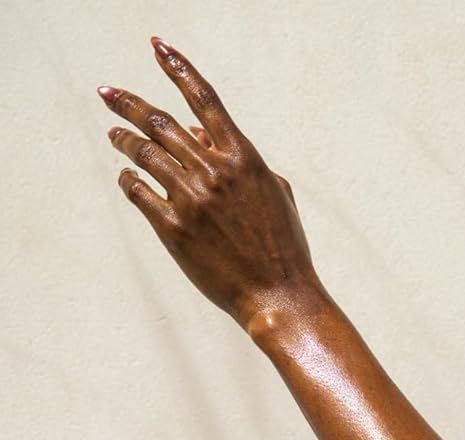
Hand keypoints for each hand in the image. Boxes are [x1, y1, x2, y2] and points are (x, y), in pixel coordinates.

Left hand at [98, 37, 316, 328]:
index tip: (157, 47)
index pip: (204, 99)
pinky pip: (138, 192)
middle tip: (108, 94)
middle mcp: (214, 172)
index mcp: (244, 158)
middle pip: (161, 122)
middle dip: (129, 104)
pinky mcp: (173, 229)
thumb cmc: (283, 245)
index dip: (178, 68)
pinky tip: (126, 177)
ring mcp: (191, 199)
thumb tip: (198, 135)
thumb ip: (239, 159)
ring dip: (124, 140)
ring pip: (144, 154)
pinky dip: (128, 180)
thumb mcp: (274, 192)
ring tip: (114, 134)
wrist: (277, 294)